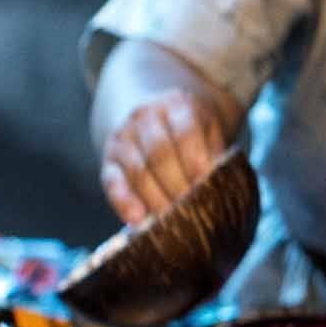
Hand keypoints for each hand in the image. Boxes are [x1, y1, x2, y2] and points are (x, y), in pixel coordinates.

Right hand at [99, 91, 230, 226]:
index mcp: (177, 105)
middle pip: (159, 155)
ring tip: (172, 221)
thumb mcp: (209, 130)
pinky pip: (112, 181)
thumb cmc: (192, 130)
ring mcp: (124, 136)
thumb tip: (217, 191)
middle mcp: (145, 116)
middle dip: (177, 189)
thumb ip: (214, 155)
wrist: (157, 113)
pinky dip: (124, 202)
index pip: (186, 134)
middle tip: (191, 213)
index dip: (195, 165)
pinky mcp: (109, 158)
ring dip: (156, 200)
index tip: (206, 190)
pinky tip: (137, 220)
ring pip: (137, 172)